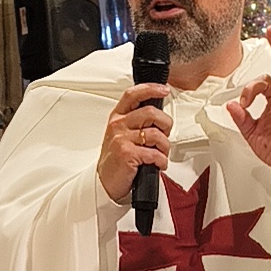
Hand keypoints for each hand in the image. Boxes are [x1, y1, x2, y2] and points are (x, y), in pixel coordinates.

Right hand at [97, 83, 171, 203]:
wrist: (105, 182)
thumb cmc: (116, 158)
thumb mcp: (121, 134)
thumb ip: (135, 121)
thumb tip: (158, 116)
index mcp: (118, 117)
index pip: (133, 94)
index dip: (151, 89)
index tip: (164, 90)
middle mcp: (118, 125)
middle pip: (151, 112)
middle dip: (166, 124)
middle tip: (165, 134)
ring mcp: (122, 139)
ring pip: (156, 135)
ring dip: (165, 147)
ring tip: (161, 154)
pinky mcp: (127, 154)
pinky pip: (155, 153)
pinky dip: (162, 161)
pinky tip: (159, 164)